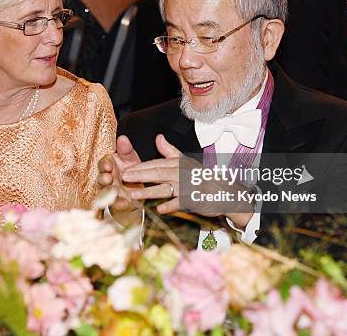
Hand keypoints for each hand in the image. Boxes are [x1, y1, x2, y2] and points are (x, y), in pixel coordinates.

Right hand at [97, 135, 143, 218]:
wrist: (138, 194)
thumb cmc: (132, 173)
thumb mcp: (131, 161)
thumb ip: (126, 151)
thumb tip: (122, 138)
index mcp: (110, 167)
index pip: (103, 164)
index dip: (104, 164)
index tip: (108, 164)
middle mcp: (108, 180)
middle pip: (101, 179)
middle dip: (103, 178)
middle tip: (108, 178)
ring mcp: (111, 194)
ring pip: (106, 193)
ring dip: (109, 191)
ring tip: (114, 190)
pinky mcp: (118, 205)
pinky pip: (117, 205)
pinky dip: (121, 204)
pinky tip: (125, 202)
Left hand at [123, 134, 253, 227]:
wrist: (222, 190)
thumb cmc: (201, 176)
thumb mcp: (185, 161)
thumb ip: (170, 151)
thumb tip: (158, 137)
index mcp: (178, 163)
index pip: (156, 163)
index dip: (140, 166)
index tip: (126, 169)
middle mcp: (181, 173)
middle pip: (158, 173)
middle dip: (140, 175)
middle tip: (124, 177)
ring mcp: (187, 187)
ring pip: (165, 189)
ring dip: (149, 192)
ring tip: (134, 195)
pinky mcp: (193, 200)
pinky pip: (180, 203)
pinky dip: (170, 206)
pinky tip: (159, 209)